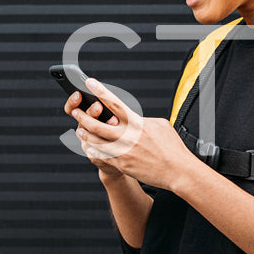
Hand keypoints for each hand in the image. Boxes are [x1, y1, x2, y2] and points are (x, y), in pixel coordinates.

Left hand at [71, 79, 199, 191]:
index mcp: (137, 123)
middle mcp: (128, 136)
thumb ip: (143, 120)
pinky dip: (94, 150)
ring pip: (96, 141)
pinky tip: (89, 147)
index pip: (115, 103)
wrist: (178, 171)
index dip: (100, 91)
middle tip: (75, 111)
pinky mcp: (123, 164)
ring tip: (80, 130)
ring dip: (86, 134)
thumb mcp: (160, 126)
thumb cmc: (172, 148)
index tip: (89, 82)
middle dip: (83, 116)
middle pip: (98, 124)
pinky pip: (102, 156)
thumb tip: (134, 118)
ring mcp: (123, 151)